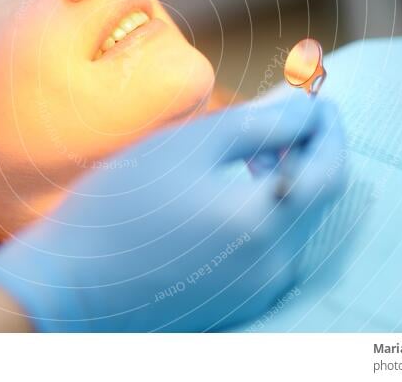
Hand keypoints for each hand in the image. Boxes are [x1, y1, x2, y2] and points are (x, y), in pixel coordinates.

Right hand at [0, 91, 346, 330]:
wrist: (69, 283)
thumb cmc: (122, 205)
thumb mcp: (189, 146)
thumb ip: (259, 123)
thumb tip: (305, 107)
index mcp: (265, 224)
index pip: (332, 170)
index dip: (330, 129)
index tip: (320, 99)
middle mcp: (272, 268)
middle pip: (318, 201)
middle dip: (309, 152)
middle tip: (285, 118)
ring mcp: (255, 291)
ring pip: (294, 224)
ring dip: (288, 181)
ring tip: (255, 153)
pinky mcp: (235, 303)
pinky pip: (270, 249)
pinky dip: (267, 212)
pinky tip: (233, 193)